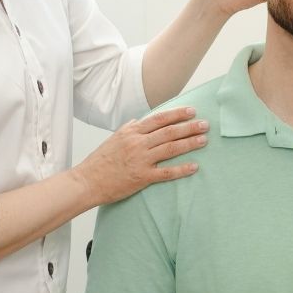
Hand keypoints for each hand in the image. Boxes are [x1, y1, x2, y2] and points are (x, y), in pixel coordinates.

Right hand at [74, 106, 207, 205]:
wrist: (87, 181)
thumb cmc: (100, 161)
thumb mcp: (114, 139)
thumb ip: (129, 129)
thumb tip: (138, 120)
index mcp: (131, 131)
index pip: (159, 119)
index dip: (177, 114)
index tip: (192, 111)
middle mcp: (137, 143)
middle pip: (169, 132)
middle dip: (189, 127)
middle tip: (206, 125)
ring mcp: (140, 160)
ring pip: (170, 148)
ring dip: (189, 143)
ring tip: (204, 140)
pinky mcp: (142, 177)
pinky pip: (166, 172)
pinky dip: (182, 169)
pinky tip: (195, 167)